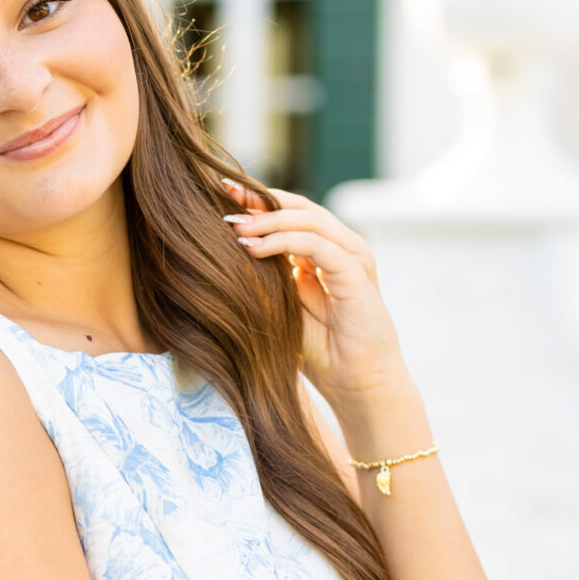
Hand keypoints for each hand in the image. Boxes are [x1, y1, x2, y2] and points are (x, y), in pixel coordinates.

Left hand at [220, 177, 406, 404]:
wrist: (358, 385)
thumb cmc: (321, 352)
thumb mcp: (282, 306)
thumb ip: (266, 277)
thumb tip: (227, 251)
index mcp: (322, 253)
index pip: (289, 213)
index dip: (257, 200)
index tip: (220, 194)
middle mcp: (340, 248)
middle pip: (299, 207)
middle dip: (260, 198)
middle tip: (224, 195)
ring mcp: (352, 258)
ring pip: (309, 219)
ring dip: (268, 219)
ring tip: (235, 226)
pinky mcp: (357, 274)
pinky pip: (318, 245)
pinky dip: (284, 242)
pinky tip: (255, 249)